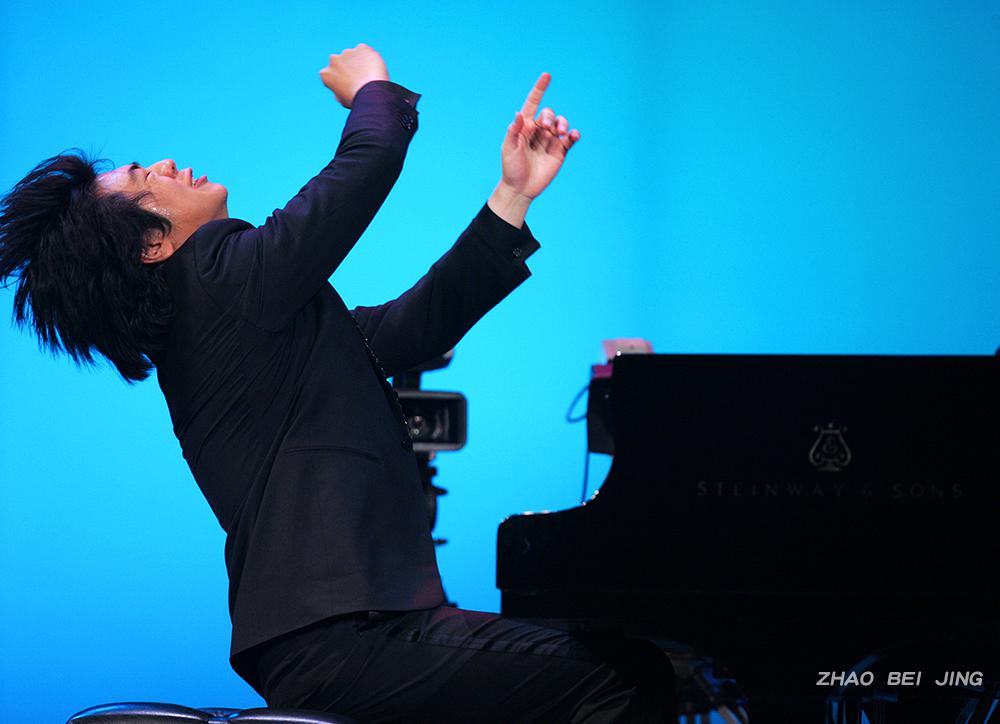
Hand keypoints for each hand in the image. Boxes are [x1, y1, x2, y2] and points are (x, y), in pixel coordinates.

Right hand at [319, 44, 388, 107]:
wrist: (371, 95)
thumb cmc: (357, 101)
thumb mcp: (342, 99)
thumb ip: (338, 89)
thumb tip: (340, 87)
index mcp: (325, 74)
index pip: (331, 73)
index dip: (342, 79)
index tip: (350, 85)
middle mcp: (333, 60)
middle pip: (341, 61)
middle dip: (349, 67)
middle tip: (361, 80)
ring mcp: (347, 52)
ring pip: (354, 55)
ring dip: (360, 62)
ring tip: (369, 77)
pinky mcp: (362, 48)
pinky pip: (366, 52)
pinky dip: (370, 58)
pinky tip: (375, 70)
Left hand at [489, 73, 580, 226]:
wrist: (520, 189)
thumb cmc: (510, 168)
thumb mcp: (508, 149)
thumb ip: (514, 132)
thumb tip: (519, 114)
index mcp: (524, 127)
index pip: (533, 103)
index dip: (540, 89)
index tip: (547, 75)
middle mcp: (538, 131)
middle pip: (548, 114)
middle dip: (550, 117)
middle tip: (547, 129)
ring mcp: (550, 141)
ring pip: (561, 124)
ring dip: (562, 124)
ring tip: (560, 133)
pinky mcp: (560, 152)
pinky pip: (569, 140)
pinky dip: (574, 135)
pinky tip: (573, 135)